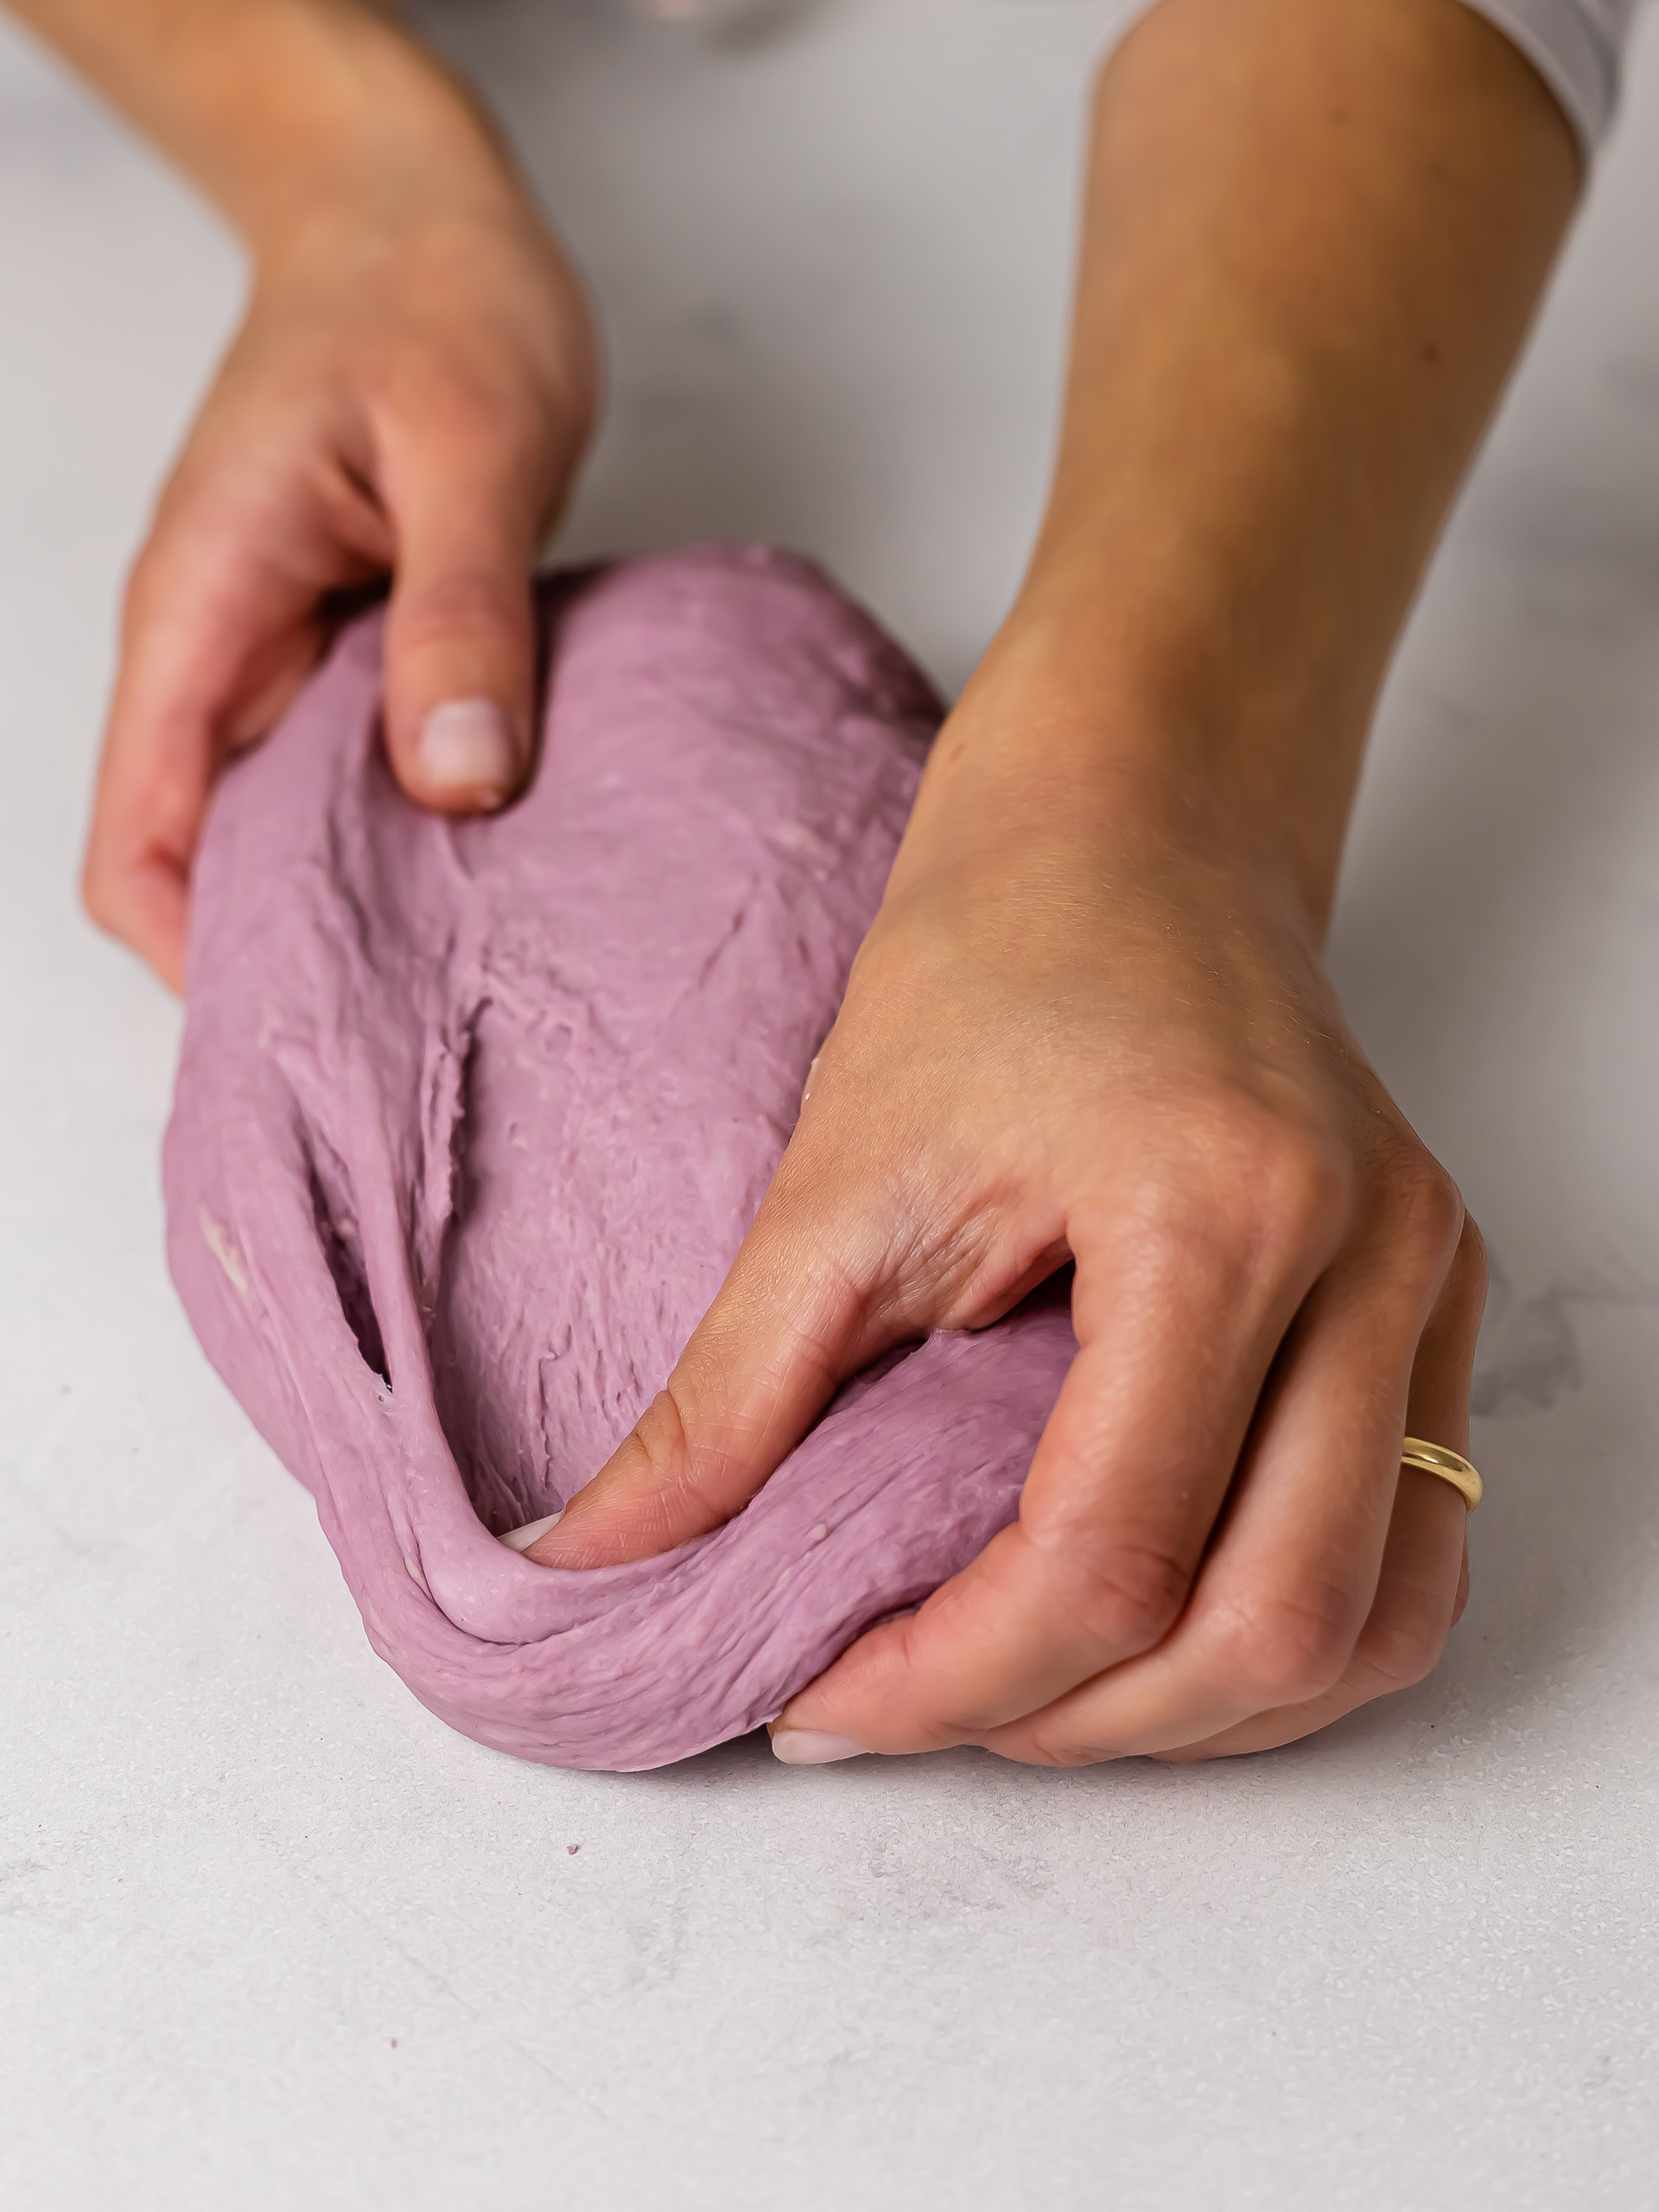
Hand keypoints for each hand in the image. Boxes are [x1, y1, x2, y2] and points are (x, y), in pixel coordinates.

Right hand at [83, 130, 596, 987]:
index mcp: (203, 612)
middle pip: (206, 862)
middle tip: (426, 1032)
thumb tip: (460, 782)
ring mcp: (280, 653)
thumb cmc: (431, 299)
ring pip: (284, 827)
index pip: (139, 844)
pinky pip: (353, 770)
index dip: (198, 959)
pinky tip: (502, 861)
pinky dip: (410, 826)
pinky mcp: (348, 647)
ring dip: (362, 899)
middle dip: (294, 955)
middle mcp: (220, 651)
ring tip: (477, 971)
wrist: (418, 216)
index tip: (308, 1030)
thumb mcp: (471, 450)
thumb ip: (462, 614)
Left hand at [529, 636, 1485, 1765]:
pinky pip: (1408, 1551)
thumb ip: (726, 1398)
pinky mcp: (1436, 1300)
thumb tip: (593, 1564)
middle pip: (1269, 1628)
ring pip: (1372, 1626)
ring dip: (1193, 1710)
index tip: (822, 1696)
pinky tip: (1150, 1624)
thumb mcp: (838, 1175)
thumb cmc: (995, 951)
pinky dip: (1282, 1636)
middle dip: (1070, 1723)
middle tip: (914, 1700)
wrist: (1134, 824)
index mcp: (1218, 1211)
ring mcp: (1428, 1284)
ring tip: (1027, 1683)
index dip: (949, 1677)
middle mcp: (1369, 1261)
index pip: (1110, 1557)